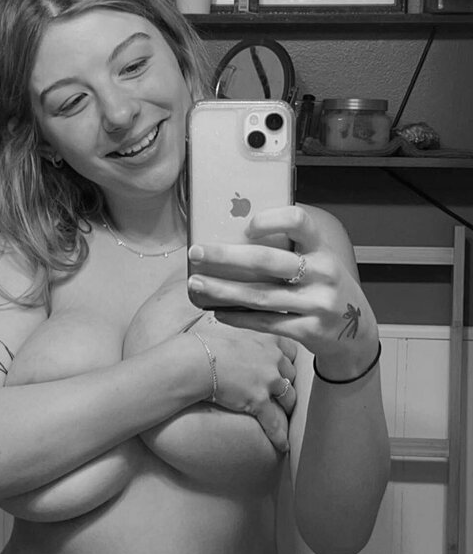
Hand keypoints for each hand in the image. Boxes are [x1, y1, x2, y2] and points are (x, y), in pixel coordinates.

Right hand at [186, 314, 296, 451]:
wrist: (197, 361)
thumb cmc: (207, 347)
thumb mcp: (231, 335)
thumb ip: (243, 341)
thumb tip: (236, 345)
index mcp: (267, 341)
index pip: (291, 350)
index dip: (289, 362)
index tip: (286, 369)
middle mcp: (273, 359)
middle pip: (291, 375)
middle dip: (288, 385)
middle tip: (283, 394)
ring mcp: (268, 380)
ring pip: (289, 398)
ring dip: (287, 408)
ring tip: (285, 418)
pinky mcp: (259, 400)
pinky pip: (274, 423)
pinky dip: (279, 436)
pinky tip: (283, 446)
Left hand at [188, 204, 378, 380]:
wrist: (356, 333)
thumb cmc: (325, 288)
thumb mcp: (318, 263)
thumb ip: (289, 251)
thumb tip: (233, 239)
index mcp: (322, 249)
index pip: (299, 222)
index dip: (270, 220)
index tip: (245, 226)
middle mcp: (323, 274)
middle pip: (267, 261)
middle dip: (226, 255)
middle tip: (196, 251)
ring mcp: (317, 305)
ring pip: (260, 296)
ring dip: (223, 289)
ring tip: (197, 283)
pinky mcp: (309, 331)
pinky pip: (265, 323)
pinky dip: (238, 317)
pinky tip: (217, 311)